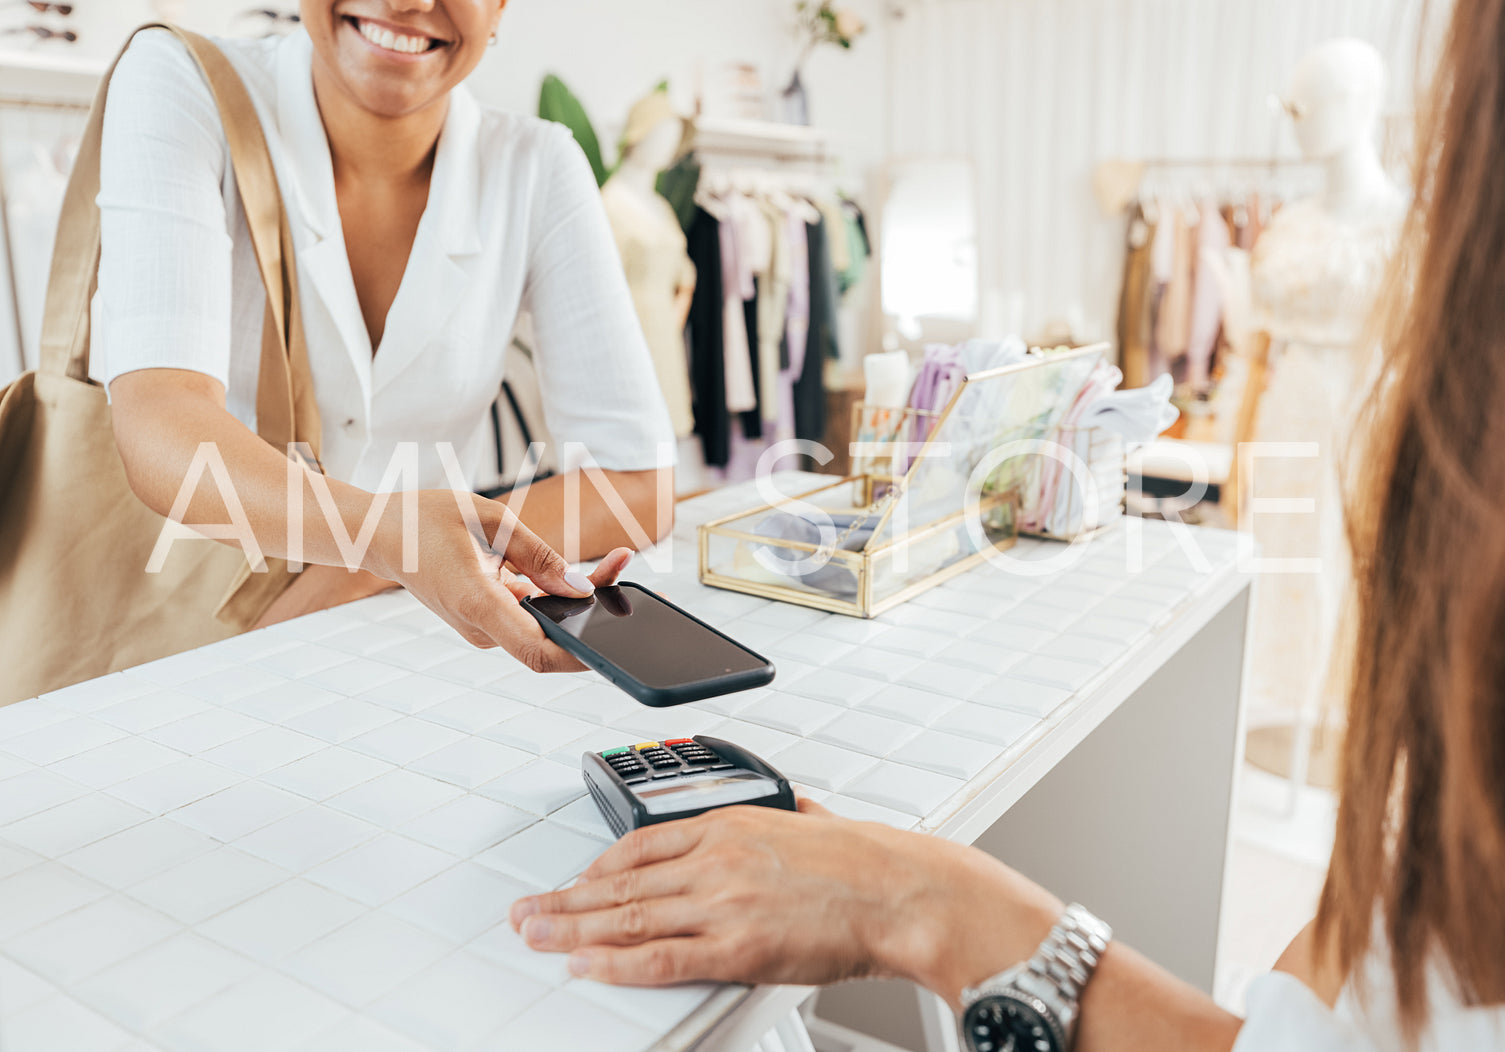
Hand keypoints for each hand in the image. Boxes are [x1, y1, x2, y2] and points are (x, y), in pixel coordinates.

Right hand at [368, 489, 632, 671]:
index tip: (614, 644)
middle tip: (627, 571)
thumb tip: (578, 586)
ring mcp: (484, 625)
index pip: (537, 651)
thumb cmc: (423, 520)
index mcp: (477, 602)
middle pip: (551, 637)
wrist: (379, 534)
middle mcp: (481, 625)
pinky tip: (588, 571)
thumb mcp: (489, 518)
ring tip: (617, 562)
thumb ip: (538, 554)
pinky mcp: (487, 616)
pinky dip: (558, 595)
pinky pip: (531, 613)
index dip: (581, 656)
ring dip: (581, 601)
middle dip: (595, 613)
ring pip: (545, 625)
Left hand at [507, 799, 1061, 1005]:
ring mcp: (722, 903)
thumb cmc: (869, 862)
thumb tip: (793, 813)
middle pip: (621, 881)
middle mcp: (717, 859)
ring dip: (572, 929)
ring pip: (628, 917)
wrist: (903, 891)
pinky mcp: (736, 947)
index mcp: (732, 823)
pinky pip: (660, 958)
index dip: (599, 867)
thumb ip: (789, 818)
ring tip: (535, 937)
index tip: (576, 881)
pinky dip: (614, 963)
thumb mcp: (813, 821)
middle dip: (565, 899)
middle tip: (525, 912)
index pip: (643, 843)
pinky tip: (584, 966)